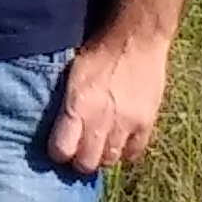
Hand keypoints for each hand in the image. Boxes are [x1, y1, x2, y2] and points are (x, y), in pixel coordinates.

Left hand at [46, 33, 170, 176]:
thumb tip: (56, 131)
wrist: (135, 38)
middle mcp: (100, 120)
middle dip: (80, 160)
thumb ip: (65, 106)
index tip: (60, 147)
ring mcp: (125, 124)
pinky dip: (125, 151)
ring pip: (109, 161)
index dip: (58, 153)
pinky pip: (133, 153)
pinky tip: (120, 139)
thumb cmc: (97, 52)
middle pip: (86, 164)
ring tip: (100, 144)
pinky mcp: (146, 123)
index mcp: (76, 106)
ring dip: (102, 156)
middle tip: (80, 150)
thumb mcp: (71, 76)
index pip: (61, 151)